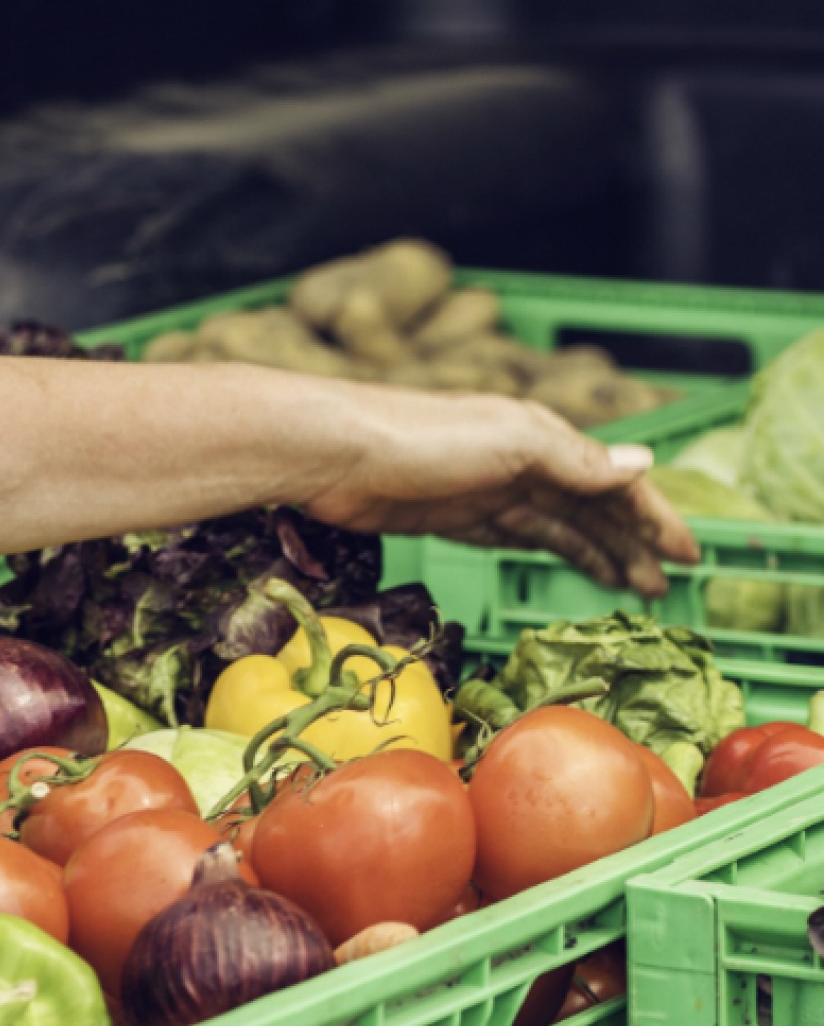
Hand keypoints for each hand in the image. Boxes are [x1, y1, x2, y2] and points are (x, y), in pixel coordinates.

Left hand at [303, 392, 698, 596]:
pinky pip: (518, 536)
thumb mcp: (511, 443)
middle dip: (631, 543)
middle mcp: (522, 460)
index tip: (689, 555)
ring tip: (633, 588)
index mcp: (543, 437)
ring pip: (559, 526)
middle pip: (591, 508)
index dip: (653, 517)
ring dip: (598, 553)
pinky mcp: (456, 518)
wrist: (337, 454)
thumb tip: (642, 465)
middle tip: (665, 587)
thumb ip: (576, 460)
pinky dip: (551, 550)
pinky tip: (571, 566)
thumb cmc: (422, 438)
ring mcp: (488, 490)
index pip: (614, 481)